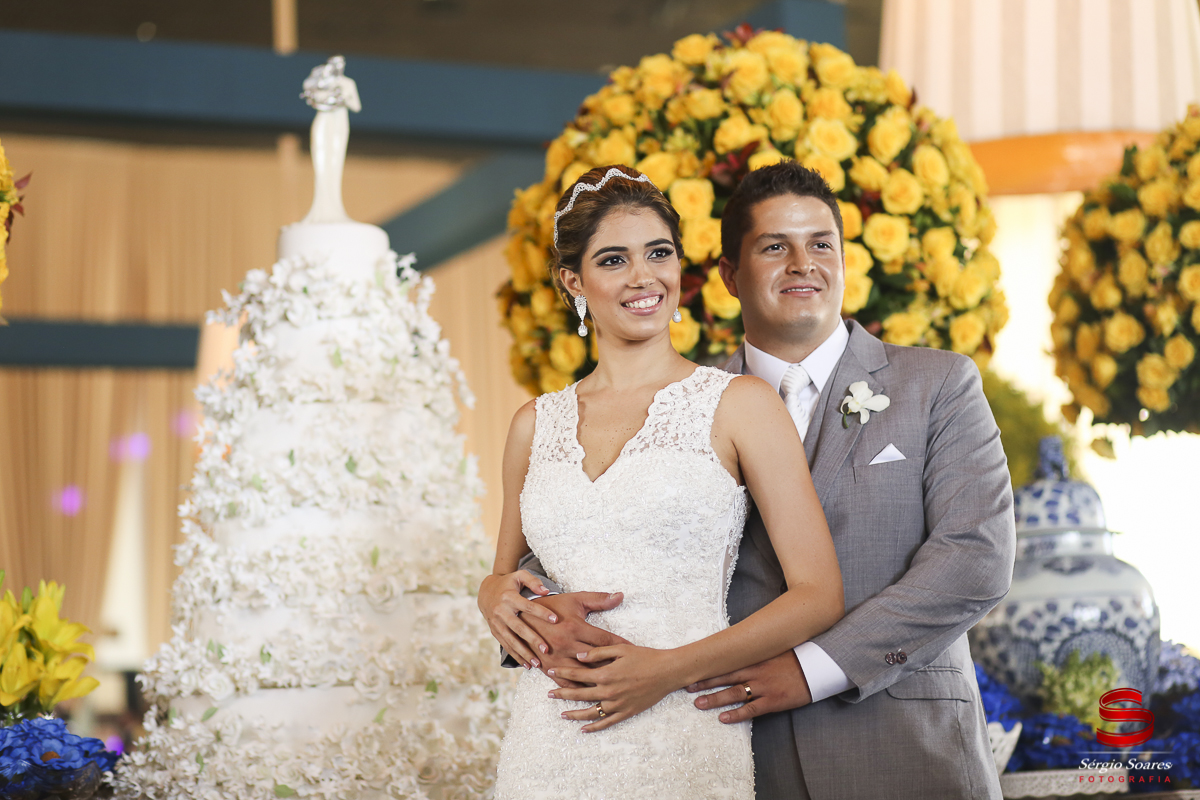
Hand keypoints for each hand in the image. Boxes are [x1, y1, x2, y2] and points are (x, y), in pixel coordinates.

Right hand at [477, 570, 556, 668]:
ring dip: (524, 653)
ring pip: (511, 641)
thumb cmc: (508, 583)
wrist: (485, 592)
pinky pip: (506, 646)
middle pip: (519, 628)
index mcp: (508, 597)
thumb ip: (533, 581)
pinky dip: (516, 656)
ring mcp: (496, 623)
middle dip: (532, 639)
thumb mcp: (519, 576)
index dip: (541, 612)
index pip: (527, 606)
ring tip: (538, 663)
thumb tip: (546, 591)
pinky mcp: (495, 632)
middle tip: (546, 649)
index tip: (556, 619)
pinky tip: (527, 665)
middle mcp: (501, 611)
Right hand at [527, 592, 628, 687]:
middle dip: (614, 666)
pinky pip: (565, 682)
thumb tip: (620, 596)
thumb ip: (599, 600)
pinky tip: (590, 693)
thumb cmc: (551, 607)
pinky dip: (578, 688)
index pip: (605, 639)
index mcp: (575, 627)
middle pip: (596, 661)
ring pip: (582, 674)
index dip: (622, 645)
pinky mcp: (546, 667)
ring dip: (598, 681)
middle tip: (631, 673)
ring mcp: (556, 658)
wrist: (519, 616)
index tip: (635, 650)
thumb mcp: (575, 600)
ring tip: (616, 686)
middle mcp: (566, 645)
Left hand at [547, 645, 678, 732]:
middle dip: (562, 694)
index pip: (577, 675)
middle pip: (579, 695)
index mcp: (605, 674)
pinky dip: (594, 727)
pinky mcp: (626, 712)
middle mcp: (608, 691)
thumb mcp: (620, 649)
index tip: (550, 672)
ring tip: (562, 715)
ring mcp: (617, 704)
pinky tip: (583, 729)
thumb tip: (579, 656)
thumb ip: (597, 652)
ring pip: (590, 713)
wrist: (667, 672)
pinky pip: (607, 723)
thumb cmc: (645, 656)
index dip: (562, 673)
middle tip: (549, 694)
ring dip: (575, 714)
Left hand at [686, 650, 812, 723]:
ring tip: (698, 703)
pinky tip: (723, 718)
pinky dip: (736, 714)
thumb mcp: (773, 647)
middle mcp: (756, 671)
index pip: (726, 661)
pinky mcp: (773, 700)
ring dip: (715, 699)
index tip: (692, 667)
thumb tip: (736, 645)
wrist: (817, 667)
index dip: (709, 666)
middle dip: (705, 682)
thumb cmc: (795, 656)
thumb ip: (755, 649)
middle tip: (686, 685)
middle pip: (725, 677)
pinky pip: (751, 709)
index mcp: (754, 657)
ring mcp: (764, 686)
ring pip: (734, 693)